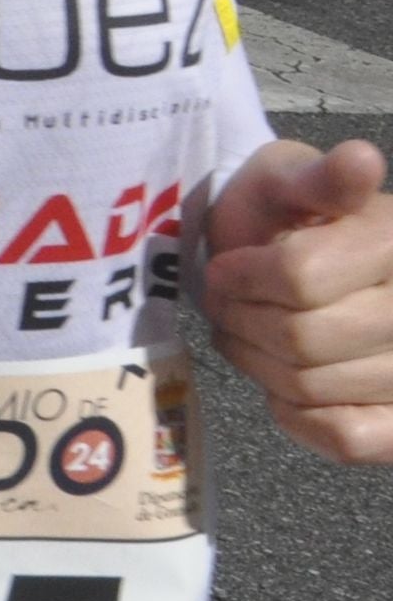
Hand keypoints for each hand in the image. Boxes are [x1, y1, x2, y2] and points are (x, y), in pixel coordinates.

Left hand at [207, 135, 392, 461]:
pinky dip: (298, 417)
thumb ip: (320, 179)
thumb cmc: (291, 218)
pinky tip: (285, 387)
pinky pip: (348, 439)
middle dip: (242, 322)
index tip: (225, 270)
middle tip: (225, 307)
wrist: (303, 262)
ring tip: (248, 336)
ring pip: (313, 388)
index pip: (300, 278)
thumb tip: (359, 161)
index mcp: (392, 246)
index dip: (243, 278)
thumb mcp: (294, 180)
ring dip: (258, 365)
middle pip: (301, 339)